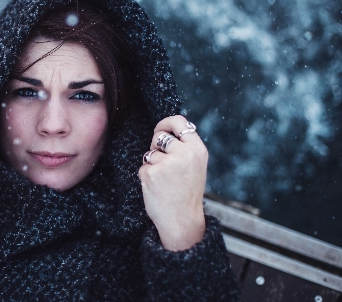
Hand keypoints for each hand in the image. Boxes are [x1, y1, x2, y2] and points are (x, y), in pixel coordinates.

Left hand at [138, 115, 206, 250]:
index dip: (166, 123)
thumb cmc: (187, 192)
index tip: (161, 129)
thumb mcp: (195, 165)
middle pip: (160, 136)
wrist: (182, 220)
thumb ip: (185, 147)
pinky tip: (157, 187)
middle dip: (157, 147)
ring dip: (152, 164)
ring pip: (150, 153)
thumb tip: (166, 129)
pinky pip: (143, 166)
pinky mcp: (151, 173)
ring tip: (165, 180)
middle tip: (164, 163)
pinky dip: (147, 176)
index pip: (180, 121)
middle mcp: (184, 154)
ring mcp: (167, 163)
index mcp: (197, 149)